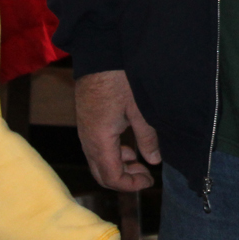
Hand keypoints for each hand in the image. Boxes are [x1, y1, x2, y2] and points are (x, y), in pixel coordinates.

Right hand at [74, 69, 161, 191]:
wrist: (100, 54)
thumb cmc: (120, 78)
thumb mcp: (140, 109)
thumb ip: (147, 137)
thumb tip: (154, 161)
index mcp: (100, 140)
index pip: (111, 177)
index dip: (131, 185)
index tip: (150, 180)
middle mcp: (87, 139)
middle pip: (101, 174)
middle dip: (124, 180)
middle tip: (146, 175)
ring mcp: (85, 130)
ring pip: (98, 161)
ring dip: (119, 166)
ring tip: (141, 161)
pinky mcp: (87, 121)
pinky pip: (96, 148)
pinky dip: (113, 154)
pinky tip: (128, 146)